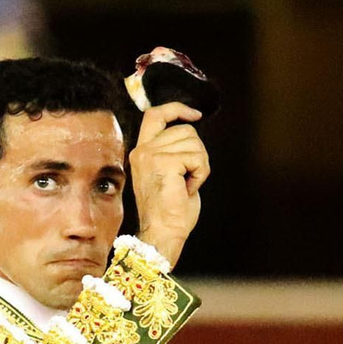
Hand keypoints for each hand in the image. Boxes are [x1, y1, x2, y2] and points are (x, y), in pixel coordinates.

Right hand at [130, 101, 208, 269]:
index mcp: (141, 152)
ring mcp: (151, 155)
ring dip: (199, 165)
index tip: (196, 114)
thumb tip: (191, 134)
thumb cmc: (170, 211)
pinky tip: (188, 188)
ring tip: (186, 185)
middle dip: (197, 153)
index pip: (156, 114)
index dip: (177, 109)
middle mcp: (142, 150)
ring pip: (194, 142)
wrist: (163, 233)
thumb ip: (174, 152)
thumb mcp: (170, 174)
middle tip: (188, 178)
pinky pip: (197, 158)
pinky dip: (201, 174)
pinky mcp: (164, 163)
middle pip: (185, 130)